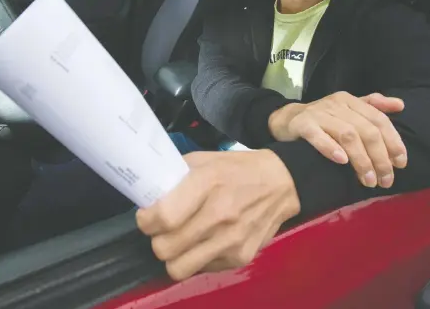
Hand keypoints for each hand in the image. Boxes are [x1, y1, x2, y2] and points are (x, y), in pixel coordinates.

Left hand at [136, 150, 299, 280]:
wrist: (282, 183)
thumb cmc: (238, 168)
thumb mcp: (205, 160)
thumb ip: (176, 176)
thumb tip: (150, 193)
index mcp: (208, 183)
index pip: (164, 217)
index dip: (146, 221)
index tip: (147, 216)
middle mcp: (220, 214)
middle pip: (166, 248)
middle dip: (157, 239)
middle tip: (162, 229)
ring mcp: (232, 240)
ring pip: (179, 268)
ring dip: (173, 255)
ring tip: (179, 240)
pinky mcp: (241, 257)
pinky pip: (202, 269)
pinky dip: (196, 258)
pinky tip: (204, 241)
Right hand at [268, 92, 406, 188]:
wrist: (287, 119)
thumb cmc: (323, 118)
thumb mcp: (348, 109)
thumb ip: (373, 106)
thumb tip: (400, 105)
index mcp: (351, 101)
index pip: (379, 119)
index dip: (393, 142)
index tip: (401, 164)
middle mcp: (336, 104)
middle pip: (366, 130)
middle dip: (380, 157)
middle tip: (385, 180)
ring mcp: (318, 113)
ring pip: (347, 135)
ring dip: (361, 159)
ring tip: (368, 180)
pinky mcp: (302, 124)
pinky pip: (317, 136)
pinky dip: (331, 148)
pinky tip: (342, 162)